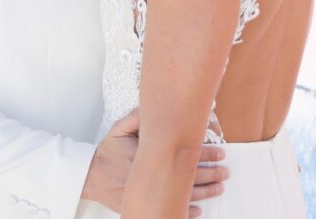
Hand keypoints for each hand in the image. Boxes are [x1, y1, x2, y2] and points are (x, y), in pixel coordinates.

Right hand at [82, 110, 228, 216]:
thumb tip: (154, 107)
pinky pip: (168, 211)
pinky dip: (185, 213)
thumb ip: (137, 117)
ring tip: (220, 187)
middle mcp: (152, 176)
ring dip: (205, 192)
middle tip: (225, 170)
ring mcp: (148, 193)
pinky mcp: (143, 206)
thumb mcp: (119, 130)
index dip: (205, 152)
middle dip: (210, 173)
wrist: (90, 177)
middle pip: (189, 176)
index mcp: (149, 155)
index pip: (184, 153)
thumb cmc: (107, 152)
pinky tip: (198, 212)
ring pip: (184, 195)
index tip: (221, 151)